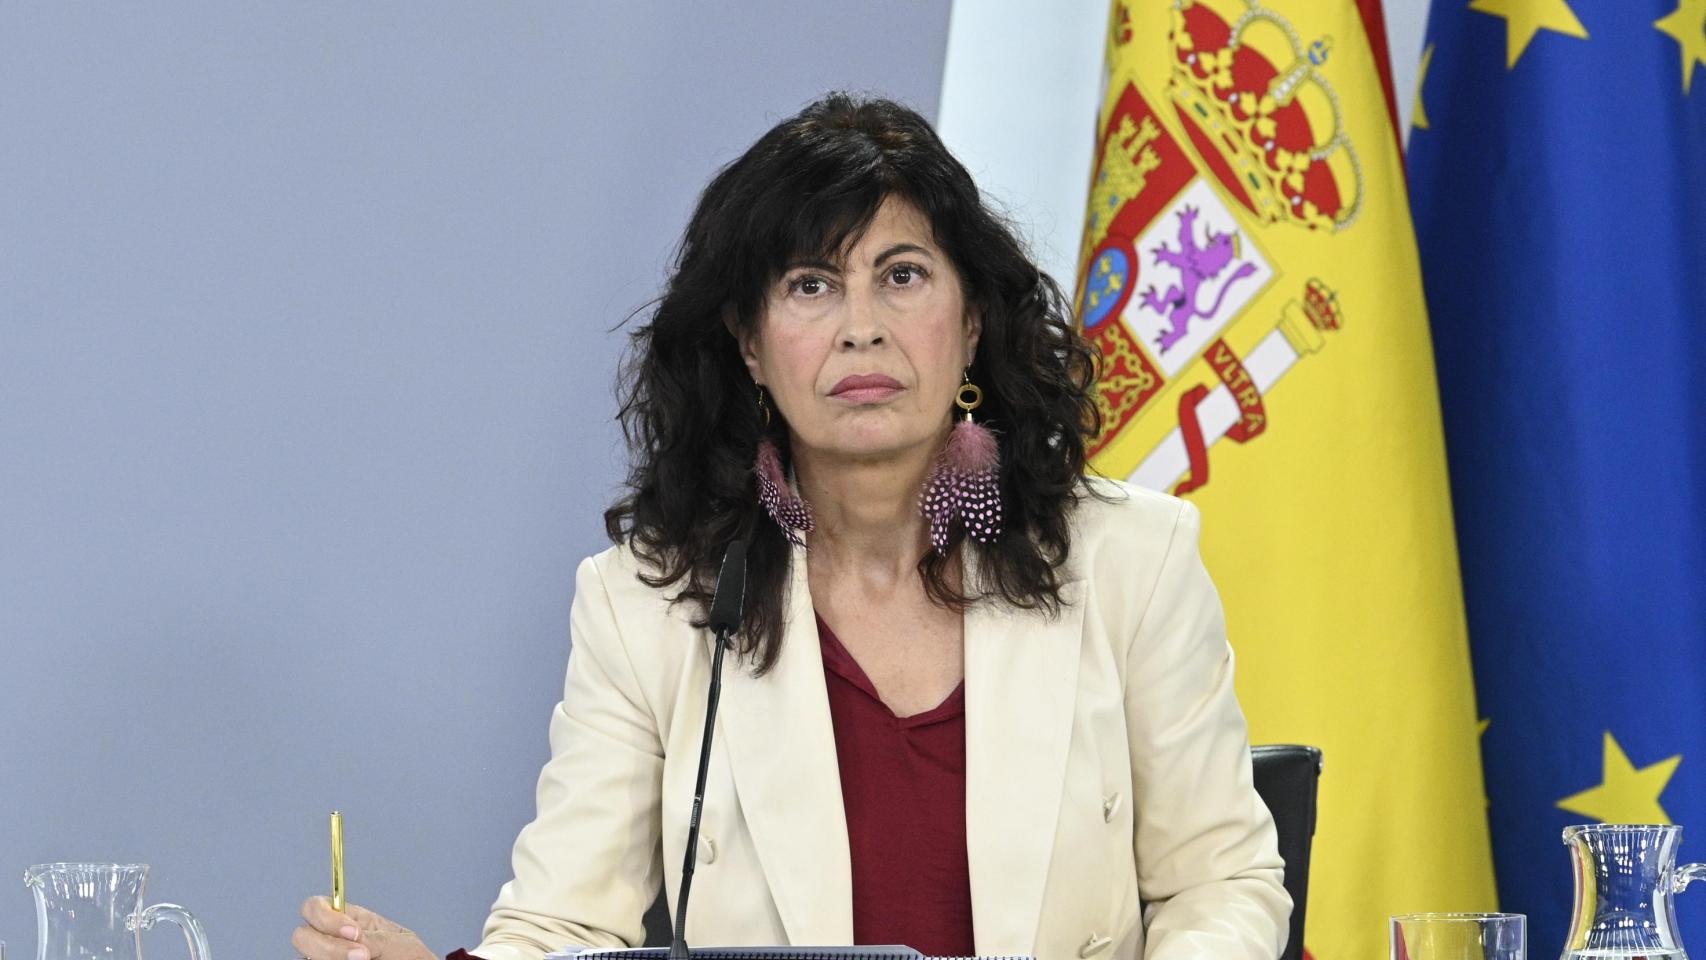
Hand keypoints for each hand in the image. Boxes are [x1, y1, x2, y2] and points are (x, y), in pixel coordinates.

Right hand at [294, 897, 436, 959]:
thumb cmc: (409, 958)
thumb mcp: (395, 943)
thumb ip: (371, 938)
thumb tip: (351, 938)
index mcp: (346, 920)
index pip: (314, 907)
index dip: (326, 918)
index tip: (354, 932)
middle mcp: (330, 939)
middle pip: (301, 936)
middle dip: (328, 946)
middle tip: (363, 956)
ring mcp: (324, 959)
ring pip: (307, 958)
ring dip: (333, 958)